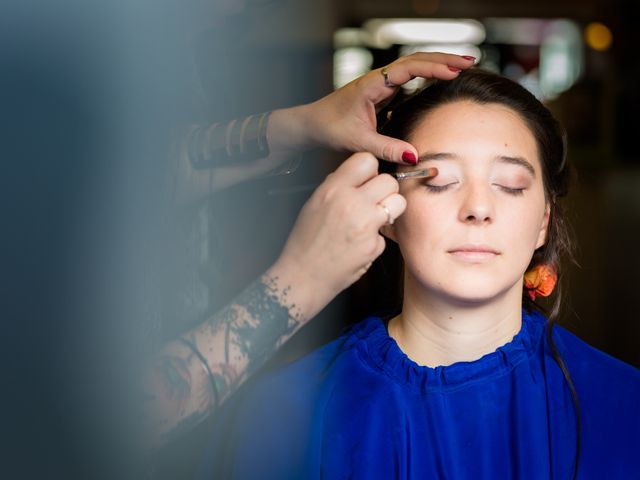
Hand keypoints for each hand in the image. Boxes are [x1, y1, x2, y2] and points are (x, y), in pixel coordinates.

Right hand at [266, 152, 405, 318]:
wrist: (303, 275)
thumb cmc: (306, 241)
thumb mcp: (315, 203)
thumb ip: (337, 185)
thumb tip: (358, 175)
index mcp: (333, 189)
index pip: (367, 160)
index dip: (371, 171)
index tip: (368, 181)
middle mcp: (351, 203)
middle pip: (389, 180)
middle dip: (384, 190)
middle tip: (374, 202)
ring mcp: (366, 225)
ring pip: (398, 202)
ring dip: (390, 209)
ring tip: (373, 219)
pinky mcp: (374, 245)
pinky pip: (388, 231)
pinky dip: (377, 237)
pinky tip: (361, 242)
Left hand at [297, 52, 474, 164]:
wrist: (313, 124)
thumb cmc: (331, 128)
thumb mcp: (359, 141)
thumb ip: (387, 148)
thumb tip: (414, 156)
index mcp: (372, 83)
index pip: (408, 68)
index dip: (433, 67)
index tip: (454, 70)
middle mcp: (379, 78)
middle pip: (416, 60)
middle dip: (443, 58)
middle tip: (470, 61)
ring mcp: (382, 83)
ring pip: (415, 65)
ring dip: (438, 63)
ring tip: (463, 65)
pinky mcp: (384, 91)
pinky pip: (411, 76)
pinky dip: (429, 74)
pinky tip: (444, 76)